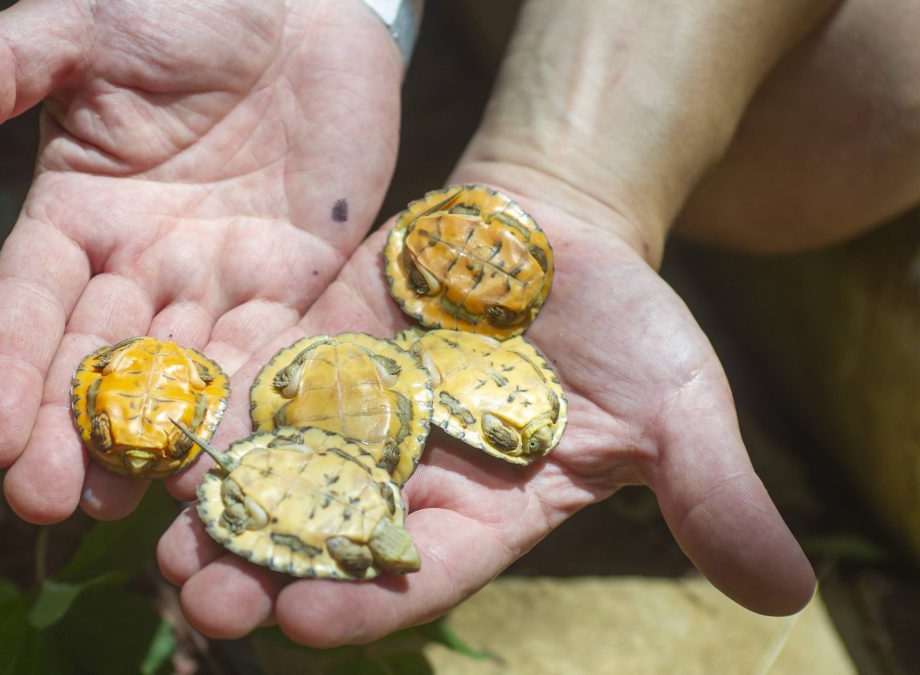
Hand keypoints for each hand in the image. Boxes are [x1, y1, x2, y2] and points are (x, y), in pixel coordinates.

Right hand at [0, 0, 402, 521]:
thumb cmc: (181, 4)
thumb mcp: (82, 26)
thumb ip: (4, 68)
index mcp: (77, 213)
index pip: (27, 304)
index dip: (2, 370)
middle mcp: (142, 262)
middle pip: (99, 361)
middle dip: (74, 432)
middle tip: (50, 504)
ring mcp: (219, 278)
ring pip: (183, 374)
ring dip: (161, 443)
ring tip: (137, 509)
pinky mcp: (296, 280)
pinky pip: (272, 349)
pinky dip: (251, 402)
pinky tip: (233, 458)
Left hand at [156, 173, 814, 644]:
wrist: (554, 232)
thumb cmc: (624, 321)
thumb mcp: (678, 406)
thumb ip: (708, 493)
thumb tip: (785, 595)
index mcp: (484, 513)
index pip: (418, 573)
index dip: (366, 601)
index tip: (306, 627)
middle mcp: (405, 481)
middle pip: (327, 543)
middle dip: (268, 574)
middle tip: (205, 600)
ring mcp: (350, 420)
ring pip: (275, 479)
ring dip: (219, 513)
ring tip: (163, 543)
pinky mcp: (312, 358)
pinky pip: (255, 395)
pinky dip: (212, 421)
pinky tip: (161, 444)